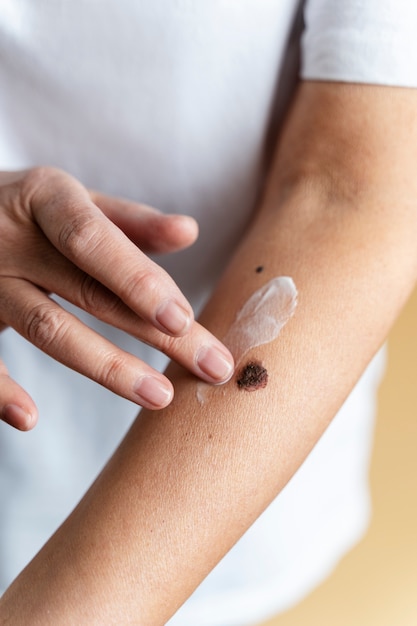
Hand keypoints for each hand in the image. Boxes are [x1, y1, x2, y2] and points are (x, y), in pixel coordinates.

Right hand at [0, 167, 233, 429]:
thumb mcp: (73, 201)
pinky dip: (0, 391)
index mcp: (45, 197)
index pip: (93, 240)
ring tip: (160, 397)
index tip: (184, 320)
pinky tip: (29, 419)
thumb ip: (128, 220)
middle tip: (210, 367)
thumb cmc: (31, 213)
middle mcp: (10, 237)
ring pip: (47, 329)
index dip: (137, 279)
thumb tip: (189, 231)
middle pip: (89, 292)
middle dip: (155, 334)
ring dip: (106, 368)